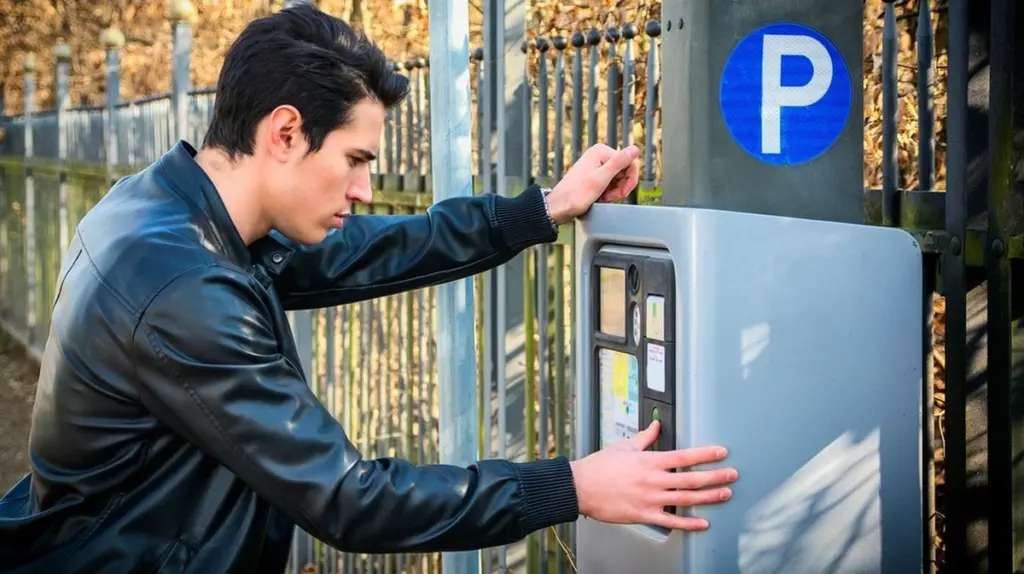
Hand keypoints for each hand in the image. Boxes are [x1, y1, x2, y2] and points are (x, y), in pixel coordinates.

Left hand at [545, 143, 641, 224]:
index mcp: (601, 151)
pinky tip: (599, 197)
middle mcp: (599, 155)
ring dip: (614, 191)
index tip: (622, 192)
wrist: (559, 207)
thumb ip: (619, 163)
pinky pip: (610, 183)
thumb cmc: (575, 195)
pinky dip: (608, 192)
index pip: (630, 162)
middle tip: (609, 196)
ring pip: (618, 179)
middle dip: (620, 187)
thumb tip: (635, 148)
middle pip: (624, 171)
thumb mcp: (601, 179)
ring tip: (602, 197)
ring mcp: (596, 165)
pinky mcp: (594, 175)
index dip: (629, 180)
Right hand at [569, 421, 736, 530]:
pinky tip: (702, 523)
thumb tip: (656, 425)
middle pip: (692, 479)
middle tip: (732, 475)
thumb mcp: (624, 447)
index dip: (706, 454)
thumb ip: (644, 437)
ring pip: (686, 499)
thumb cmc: (599, 467)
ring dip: (709, 497)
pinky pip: (671, 522)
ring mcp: (650, 499)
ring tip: (725, 494)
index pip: (685, 456)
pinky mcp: (643, 515)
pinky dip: (689, 524)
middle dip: (715, 476)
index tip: (721, 452)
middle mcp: (653, 480)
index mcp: (649, 461)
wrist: (580, 487)